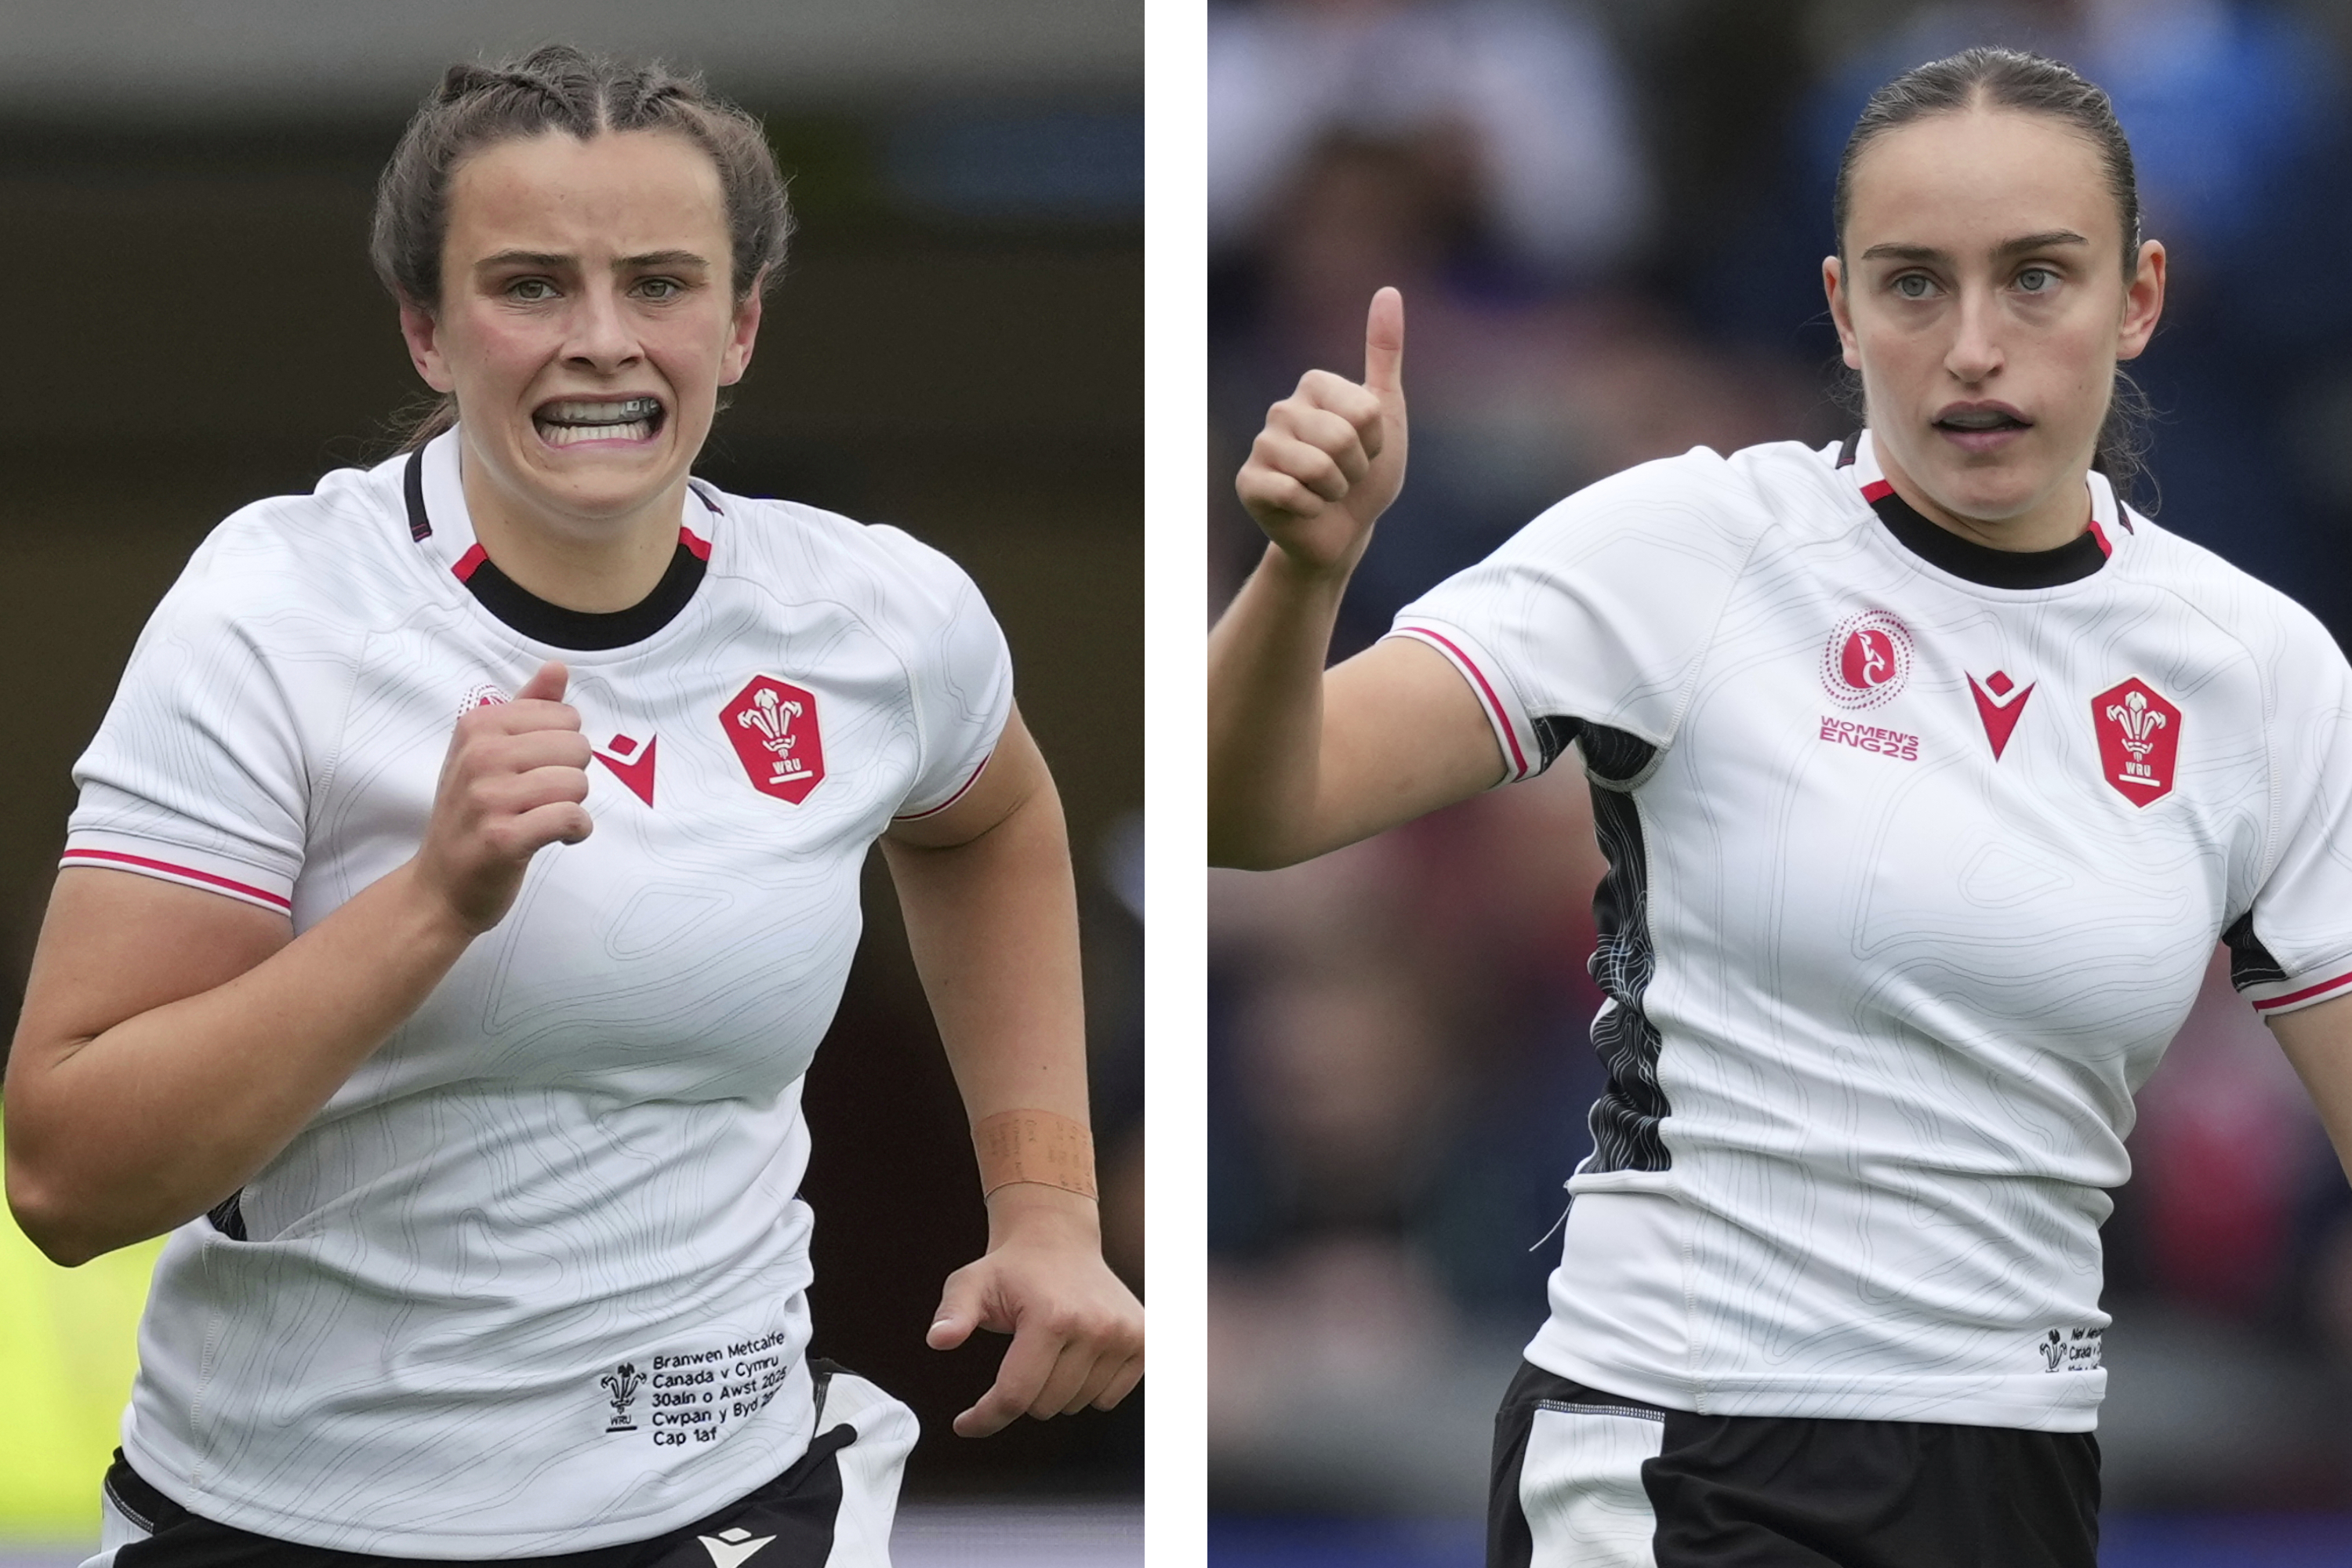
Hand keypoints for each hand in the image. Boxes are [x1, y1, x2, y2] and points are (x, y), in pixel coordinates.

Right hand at [412, 661, 592, 934]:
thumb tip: (558, 668)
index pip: (565, 717)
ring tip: (542, 818)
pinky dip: (575, 831)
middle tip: (539, 799)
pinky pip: (572, 818)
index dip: (562, 749)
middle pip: (578, 747)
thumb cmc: (473, 815)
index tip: (534, 771)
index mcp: (478, 725)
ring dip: (572, 806)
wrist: (440, 886)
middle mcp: (479, 755)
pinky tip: (556, 838)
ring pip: (578, 783)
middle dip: (571, 776)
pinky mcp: (503, 838)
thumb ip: (528, 708)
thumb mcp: (488, 752)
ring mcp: (487, 797)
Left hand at [925, 1187, 1144, 1436]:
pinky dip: (1087, 1390)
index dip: (984, 1417)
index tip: (964, 1424)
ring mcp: (1126, 1335)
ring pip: (1077, 1405)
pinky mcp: (1144, 1341)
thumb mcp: (970, 1284)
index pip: (1015, 1395)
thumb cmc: (1010, 1269)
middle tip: (1019, 1354)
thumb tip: (938, 1339)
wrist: (1059, 1240)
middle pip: (1045, 1406)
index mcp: (1053, 1317)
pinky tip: (1077, 1355)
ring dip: (1056, 1391)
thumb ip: (953, 1313)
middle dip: (1023, 1393)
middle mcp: (1097, 1327)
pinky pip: (1108, 1399)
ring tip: (1050, 1349)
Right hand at [1234, 286, 1408, 578]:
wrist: (1344, 532)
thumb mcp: (1387, 415)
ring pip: (1317, 467)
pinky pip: (1291, 493)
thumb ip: (1385, 354)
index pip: (1363, 409)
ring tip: (1328, 493)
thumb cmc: (1366, 475)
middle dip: (1356, 469)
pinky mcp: (1248, 482)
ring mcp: (1262, 444)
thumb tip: (1389, 291)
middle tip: (1347, 477)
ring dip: (1335, 491)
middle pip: (1340, 438)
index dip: (1375, 440)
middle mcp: (1282, 408)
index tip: (1366, 449)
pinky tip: (1305, 509)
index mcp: (1313, 385)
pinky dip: (1311, 510)